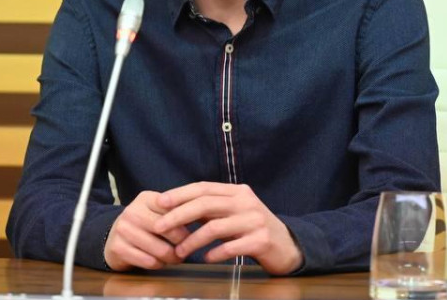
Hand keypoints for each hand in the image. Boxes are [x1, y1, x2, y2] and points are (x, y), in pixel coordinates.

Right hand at [104, 190, 190, 270]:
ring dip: (172, 257)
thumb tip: (204, 215)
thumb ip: (176, 210)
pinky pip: (148, 261)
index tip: (197, 230)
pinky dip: (159, 264)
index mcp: (146, 199)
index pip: (173, 208)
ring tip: (176, 258)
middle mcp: (132, 211)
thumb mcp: (157, 211)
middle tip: (188, 248)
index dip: (187, 222)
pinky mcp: (118, 248)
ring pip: (160, 249)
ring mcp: (123, 229)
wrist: (114, 237)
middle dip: (182, 243)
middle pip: (168, 230)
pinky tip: (160, 262)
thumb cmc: (144, 224)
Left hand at [153, 182, 303, 274]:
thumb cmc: (253, 229)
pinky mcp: (261, 241)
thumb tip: (177, 208)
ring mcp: (255, 221)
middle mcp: (246, 202)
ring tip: (179, 251)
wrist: (287, 246)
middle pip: (205, 204)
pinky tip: (205, 258)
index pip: (204, 188)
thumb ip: (212, 209)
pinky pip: (230, 247)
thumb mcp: (234, 213)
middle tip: (159, 227)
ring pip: (214, 227)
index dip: (180, 194)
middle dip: (178, 215)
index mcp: (238, 192)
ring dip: (192, 240)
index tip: (160, 202)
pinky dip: (214, 253)